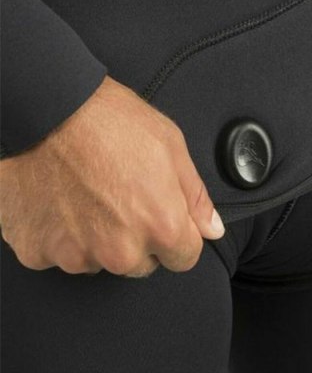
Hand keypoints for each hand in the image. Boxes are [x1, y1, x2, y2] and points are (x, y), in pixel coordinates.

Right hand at [0, 75, 224, 276]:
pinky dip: (65, 236)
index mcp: (160, 226)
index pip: (184, 258)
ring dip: (101, 240)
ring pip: (102, 261)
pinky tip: (65, 203)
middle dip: (139, 240)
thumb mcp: (171, 147)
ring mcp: (77, 255)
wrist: (48, 109)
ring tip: (91, 196)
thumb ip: (196, 198)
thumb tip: (212, 230)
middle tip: (122, 198)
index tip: (164, 219)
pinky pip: (63, 255)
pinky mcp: (38, 251)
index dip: (178, 237)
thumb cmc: (109, 121)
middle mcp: (120, 250)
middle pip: (142, 264)